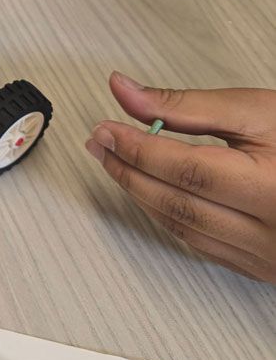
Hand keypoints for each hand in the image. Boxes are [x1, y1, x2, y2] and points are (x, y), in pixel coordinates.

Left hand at [86, 73, 275, 282]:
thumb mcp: (256, 111)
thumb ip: (188, 106)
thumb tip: (126, 91)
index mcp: (272, 189)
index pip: (186, 170)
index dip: (136, 148)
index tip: (105, 128)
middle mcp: (271, 232)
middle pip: (178, 204)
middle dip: (128, 170)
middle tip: (100, 143)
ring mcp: (267, 256)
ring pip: (184, 229)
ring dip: (141, 194)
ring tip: (116, 162)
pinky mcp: (263, 268)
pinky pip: (202, 246)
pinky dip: (169, 217)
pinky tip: (152, 193)